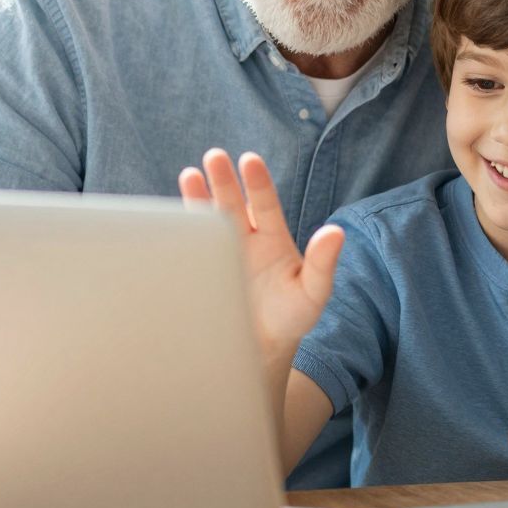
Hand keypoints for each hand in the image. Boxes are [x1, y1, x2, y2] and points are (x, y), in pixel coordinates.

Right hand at [179, 149, 342, 359]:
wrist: (259, 351)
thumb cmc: (291, 319)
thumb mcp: (313, 292)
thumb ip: (323, 263)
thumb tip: (336, 233)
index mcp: (273, 239)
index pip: (265, 204)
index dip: (258, 183)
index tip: (250, 160)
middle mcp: (245, 241)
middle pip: (232, 204)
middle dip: (224, 181)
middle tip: (215, 156)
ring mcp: (220, 255)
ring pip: (208, 220)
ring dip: (199, 198)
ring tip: (190, 174)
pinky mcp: (199, 273)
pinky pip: (189, 247)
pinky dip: (180, 231)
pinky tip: (170, 218)